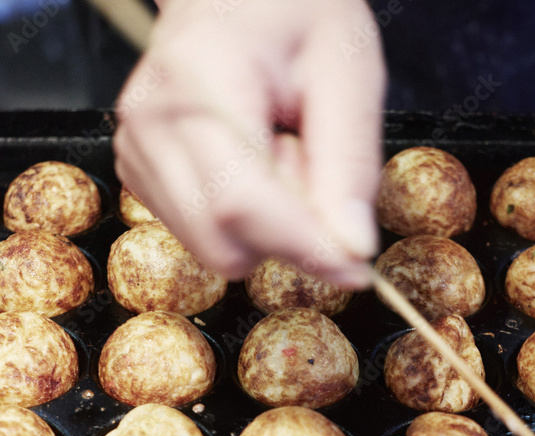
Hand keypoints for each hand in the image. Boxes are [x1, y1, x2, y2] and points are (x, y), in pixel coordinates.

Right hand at [113, 0, 385, 286]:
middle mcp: (150, 122)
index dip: (303, 247)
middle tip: (310, 166)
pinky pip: (202, 236)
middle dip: (286, 234)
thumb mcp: (347, 70)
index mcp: (197, 80)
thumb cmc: (295, 10)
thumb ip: (350, 164)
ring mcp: (136, 150)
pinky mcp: (139, 172)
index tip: (356, 268)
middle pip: (224, 241)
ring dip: (265, 226)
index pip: (242, 203)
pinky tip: (250, 162)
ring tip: (279, 152)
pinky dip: (239, 219)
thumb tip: (351, 251)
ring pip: (214, 250)